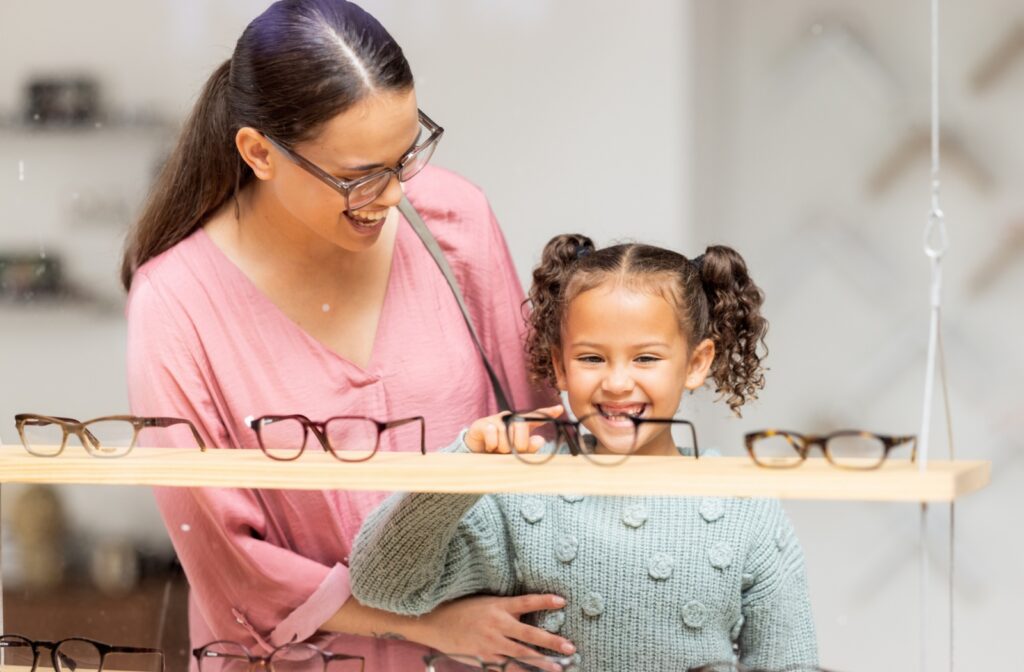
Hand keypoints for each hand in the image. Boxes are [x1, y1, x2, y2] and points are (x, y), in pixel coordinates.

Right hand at [415, 593, 574, 668]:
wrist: (435, 622)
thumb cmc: (461, 610)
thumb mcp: (485, 603)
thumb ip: (505, 610)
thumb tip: (526, 615)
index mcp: (498, 606)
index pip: (526, 601)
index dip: (544, 600)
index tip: (562, 601)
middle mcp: (497, 625)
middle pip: (529, 634)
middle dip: (551, 642)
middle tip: (570, 647)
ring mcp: (491, 644)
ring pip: (521, 655)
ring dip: (541, 663)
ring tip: (558, 668)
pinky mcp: (484, 658)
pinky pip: (505, 667)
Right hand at [464, 405, 563, 453]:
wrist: (475, 452)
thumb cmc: (499, 451)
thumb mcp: (515, 452)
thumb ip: (529, 448)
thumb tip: (540, 440)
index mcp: (520, 424)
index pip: (535, 417)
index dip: (547, 413)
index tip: (560, 409)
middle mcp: (510, 418)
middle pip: (521, 428)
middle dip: (518, 445)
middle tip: (509, 452)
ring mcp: (496, 419)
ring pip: (507, 435)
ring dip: (502, 449)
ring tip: (497, 450)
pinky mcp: (483, 424)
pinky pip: (493, 435)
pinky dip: (492, 446)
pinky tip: (489, 448)